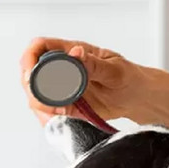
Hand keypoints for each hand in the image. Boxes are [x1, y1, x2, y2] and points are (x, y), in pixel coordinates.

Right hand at [19, 39, 134, 125]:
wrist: (137, 98)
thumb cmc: (129, 77)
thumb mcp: (115, 69)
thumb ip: (94, 63)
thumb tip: (76, 53)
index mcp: (72, 52)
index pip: (41, 47)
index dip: (31, 58)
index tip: (32, 74)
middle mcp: (63, 68)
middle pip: (32, 73)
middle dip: (33, 88)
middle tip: (45, 101)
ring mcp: (62, 88)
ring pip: (37, 95)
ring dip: (40, 106)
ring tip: (59, 113)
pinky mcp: (66, 106)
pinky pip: (49, 111)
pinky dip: (48, 118)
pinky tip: (57, 120)